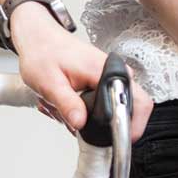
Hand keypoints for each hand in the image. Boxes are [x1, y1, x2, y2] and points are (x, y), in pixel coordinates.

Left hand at [8, 2, 151, 140]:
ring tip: (65, 109)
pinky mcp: (102, 79)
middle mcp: (113, 71)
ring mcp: (109, 75)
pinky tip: (67, 104)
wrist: (38, 37)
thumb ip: (67, 104)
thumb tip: (81, 123)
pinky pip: (104, 103)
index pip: (139, 103)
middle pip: (128, 111)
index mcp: (105, 70)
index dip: (131, 126)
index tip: (115, 140)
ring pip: (114, 110)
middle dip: (103, 125)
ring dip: (90, 118)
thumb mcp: (49, 83)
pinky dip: (86, 110)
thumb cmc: (42, 52)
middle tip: (78, 123)